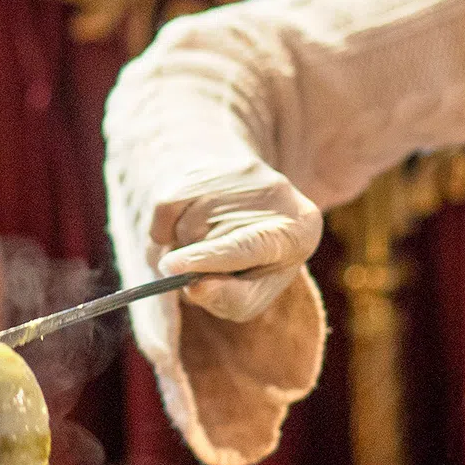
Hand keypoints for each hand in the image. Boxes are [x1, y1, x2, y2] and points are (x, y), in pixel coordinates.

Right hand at [149, 160, 322, 321]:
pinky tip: (188, 229)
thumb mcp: (255, 293)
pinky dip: (164, 231)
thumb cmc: (256, 266)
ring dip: (181, 249)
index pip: (249, 244)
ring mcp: (239, 173)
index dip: (209, 258)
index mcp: (300, 229)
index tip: (171, 268)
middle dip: (194, 266)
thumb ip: (231, 299)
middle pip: (211, 239)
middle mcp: (277, 191)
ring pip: (186, 223)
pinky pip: (166, 206)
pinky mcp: (206, 165)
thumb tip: (195, 286)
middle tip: (197, 278)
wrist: (248, 214)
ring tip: (203, 250)